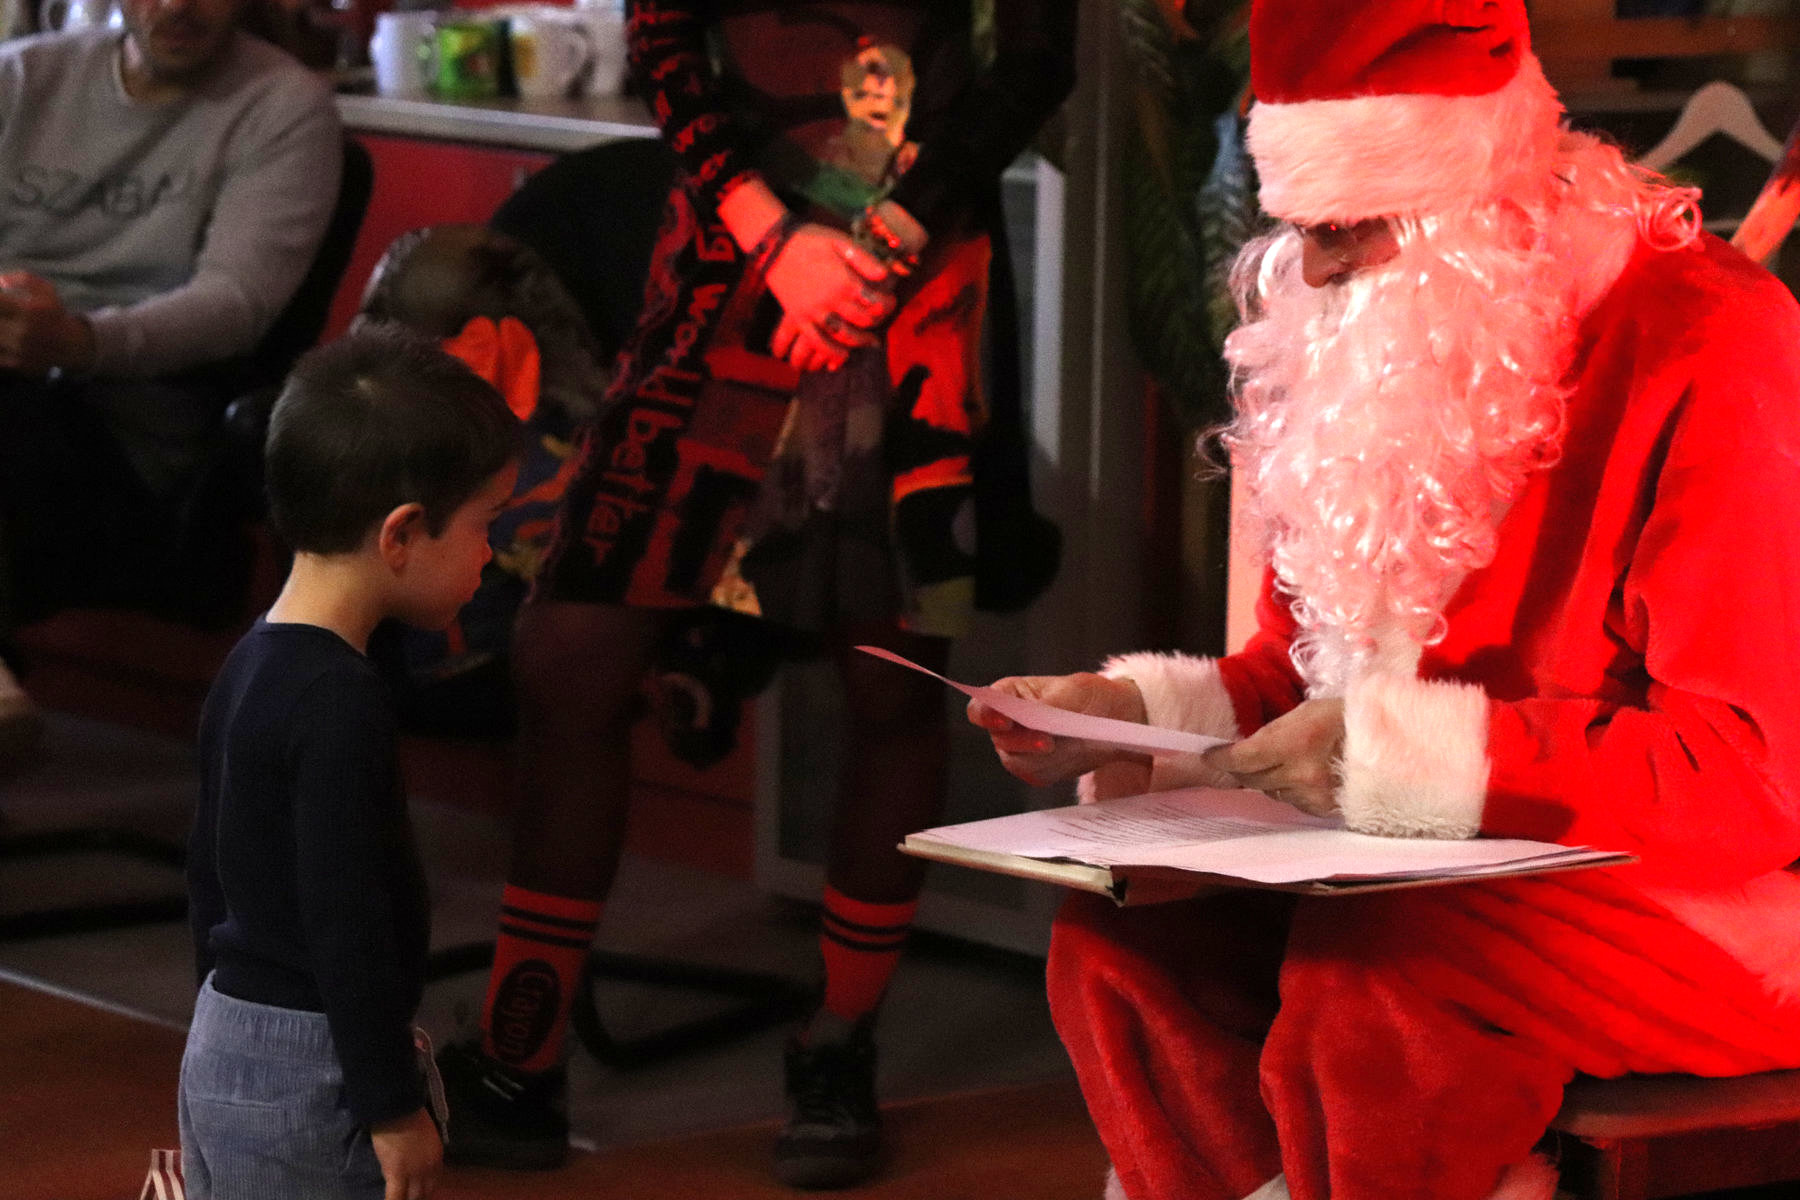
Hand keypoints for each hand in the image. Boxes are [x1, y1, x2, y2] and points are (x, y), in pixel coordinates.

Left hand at [0, 272, 95, 375]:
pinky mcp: (16, 364)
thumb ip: (24, 279)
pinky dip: (0, 345)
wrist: (72, 346)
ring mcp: (19, 350)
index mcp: (29, 311)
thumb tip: (1, 281)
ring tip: (5, 326)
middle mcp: (23, 331)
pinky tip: (6, 338)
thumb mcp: (47, 290)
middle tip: (4, 314)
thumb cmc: (54, 314)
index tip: (1, 300)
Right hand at [369, 1106, 441, 1199]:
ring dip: (406, 1198)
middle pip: (425, 1191)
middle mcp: (430, 1168)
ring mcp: (414, 1172)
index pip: (434, 1182)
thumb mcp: (425, 1137)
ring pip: (412, 1196)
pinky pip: (395, 1196)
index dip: (424, 1189)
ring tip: (400, 1197)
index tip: (417, 1191)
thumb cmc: (410, 1116)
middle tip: (408, 1195)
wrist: (399, 1109)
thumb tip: (414, 1162)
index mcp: (437, 1157)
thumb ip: (423, 1153)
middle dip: (417, 1196)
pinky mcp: (397, 1173)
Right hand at [764, 224, 893, 370]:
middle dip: (876, 322)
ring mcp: (813, 312)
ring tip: (867, 341)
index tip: (890, 302)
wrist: (775, 246)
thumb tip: (884, 276)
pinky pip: (817, 342)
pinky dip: (830, 352)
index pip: (875, 302)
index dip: (888, 305)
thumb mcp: (840, 242)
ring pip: (843, 336)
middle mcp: (830, 300)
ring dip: (858, 342)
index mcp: (844, 281)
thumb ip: (864, 259)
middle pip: (862, 321)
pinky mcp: (798, 318)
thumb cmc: (811, 240)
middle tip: (880, 319)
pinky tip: (841, 355)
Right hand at [967, 673, 1149, 786]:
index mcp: (1008, 695)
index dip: (986, 715)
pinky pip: (1034, 774)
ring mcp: (1017, 749)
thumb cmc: (1087, 696)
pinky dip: (1053, 767)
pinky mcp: (1033, 769)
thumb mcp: (1073, 691)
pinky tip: (1070, 756)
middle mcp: (1006, 724)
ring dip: (1041, 757)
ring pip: (1017, 761)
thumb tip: (1031, 714)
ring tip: (1066, 747)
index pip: (982, 708)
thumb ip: (1048, 704)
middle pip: (1000, 738)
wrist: (1109, 720)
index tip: (1005, 721)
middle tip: (1047, 742)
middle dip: (1024, 741)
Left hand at [1202, 698, 1344, 816]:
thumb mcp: (1307, 712)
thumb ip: (1275, 732)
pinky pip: (1294, 803)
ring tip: (1285, 763)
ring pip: (1273, 793)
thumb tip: (1249, 747)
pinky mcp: (1325, 810)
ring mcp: (1314, 796)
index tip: (1210, 757)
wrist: (1394, 742)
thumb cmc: (1348, 717)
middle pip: (1253, 779)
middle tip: (1239, 760)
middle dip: (1243, 769)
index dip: (1221, 760)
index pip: (1243, 759)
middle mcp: (1300, 775)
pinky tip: (1304, 776)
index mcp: (1294, 743)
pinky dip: (1292, 791)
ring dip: (1270, 780)